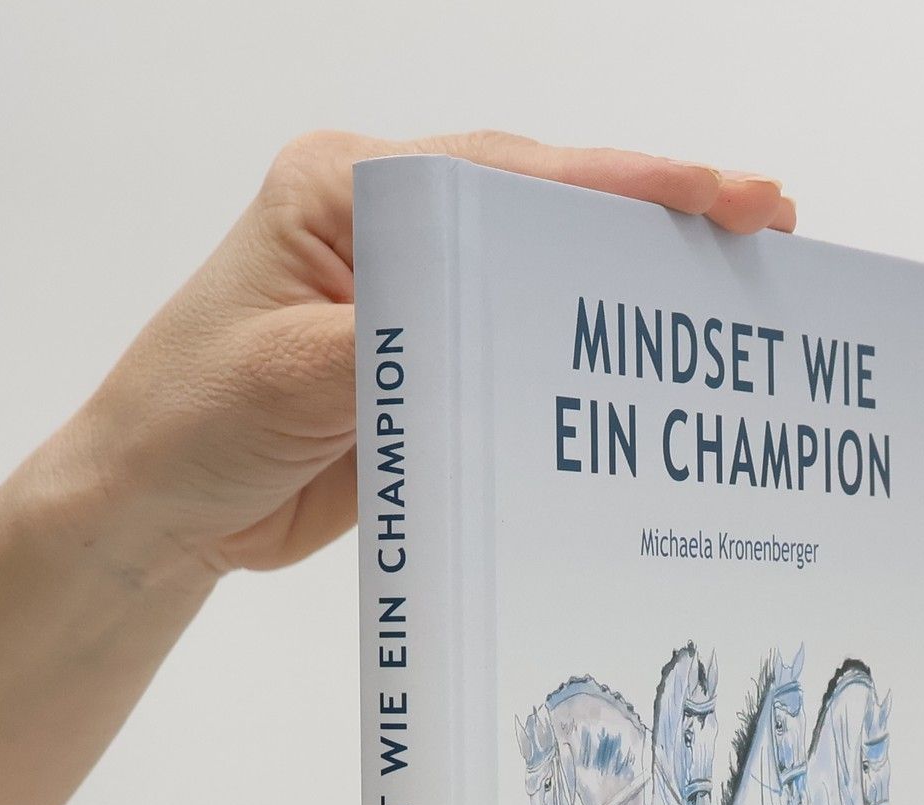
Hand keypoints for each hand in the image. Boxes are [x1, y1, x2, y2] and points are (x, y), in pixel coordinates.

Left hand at [55, 130, 795, 576]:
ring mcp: (412, 303)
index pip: (504, 173)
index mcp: (345, 191)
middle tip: (768, 231)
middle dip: (653, 222)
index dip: (620, 184)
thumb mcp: (283, 375)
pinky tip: (649, 383)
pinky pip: (519, 362)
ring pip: (541, 285)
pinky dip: (582, 369)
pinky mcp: (426, 374)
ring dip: (627, 296)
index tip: (719, 197)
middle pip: (543, 211)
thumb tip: (479, 327)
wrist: (155, 512)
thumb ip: (386, 344)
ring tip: (733, 303)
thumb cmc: (187, 422)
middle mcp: (387, 231)